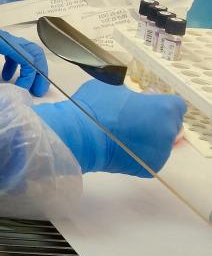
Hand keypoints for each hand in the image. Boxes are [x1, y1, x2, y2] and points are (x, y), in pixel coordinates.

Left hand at [0, 0, 49, 94]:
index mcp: (2, 39)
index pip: (28, 58)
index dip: (32, 75)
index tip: (23, 90)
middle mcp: (3, 37)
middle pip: (32, 53)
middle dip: (38, 72)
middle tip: (37, 90)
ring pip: (21, 53)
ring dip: (26, 69)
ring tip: (19, 85)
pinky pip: (7, 53)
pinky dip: (11, 65)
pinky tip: (1, 75)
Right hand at [34, 81, 185, 175]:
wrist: (80, 137)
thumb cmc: (96, 107)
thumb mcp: (113, 87)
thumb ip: (131, 94)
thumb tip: (132, 100)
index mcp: (165, 107)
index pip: (175, 105)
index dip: (159, 104)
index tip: (144, 105)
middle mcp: (169, 130)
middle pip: (170, 125)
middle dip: (155, 122)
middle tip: (132, 120)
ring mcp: (162, 152)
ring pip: (160, 143)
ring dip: (148, 139)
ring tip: (124, 136)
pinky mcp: (151, 168)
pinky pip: (149, 157)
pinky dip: (139, 153)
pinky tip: (122, 148)